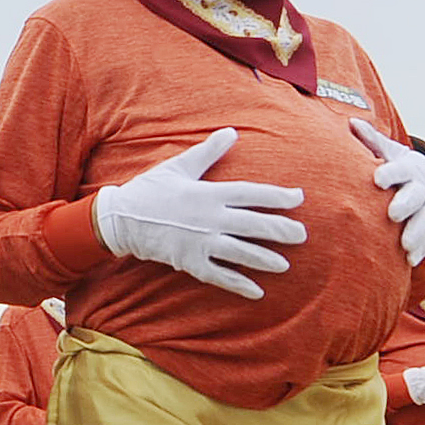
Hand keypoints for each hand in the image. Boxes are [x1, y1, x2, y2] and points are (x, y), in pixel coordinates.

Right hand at [91, 128, 305, 298]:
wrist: (122, 218)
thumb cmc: (151, 189)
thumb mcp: (180, 166)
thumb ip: (209, 152)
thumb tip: (232, 131)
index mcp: (209, 193)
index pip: (252, 194)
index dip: (278, 196)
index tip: (299, 198)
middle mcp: (210, 218)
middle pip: (253, 225)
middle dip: (280, 230)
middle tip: (302, 236)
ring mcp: (201, 242)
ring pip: (241, 252)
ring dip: (264, 259)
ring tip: (284, 265)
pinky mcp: (190, 261)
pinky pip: (219, 275)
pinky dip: (238, 284)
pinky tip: (257, 292)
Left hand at [351, 121, 424, 265]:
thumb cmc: (402, 169)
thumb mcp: (390, 153)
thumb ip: (372, 142)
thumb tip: (351, 123)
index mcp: (408, 170)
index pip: (400, 169)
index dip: (390, 173)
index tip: (377, 178)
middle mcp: (421, 189)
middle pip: (416, 196)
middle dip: (406, 204)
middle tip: (393, 213)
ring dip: (417, 233)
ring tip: (405, 245)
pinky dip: (422, 249)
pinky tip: (410, 259)